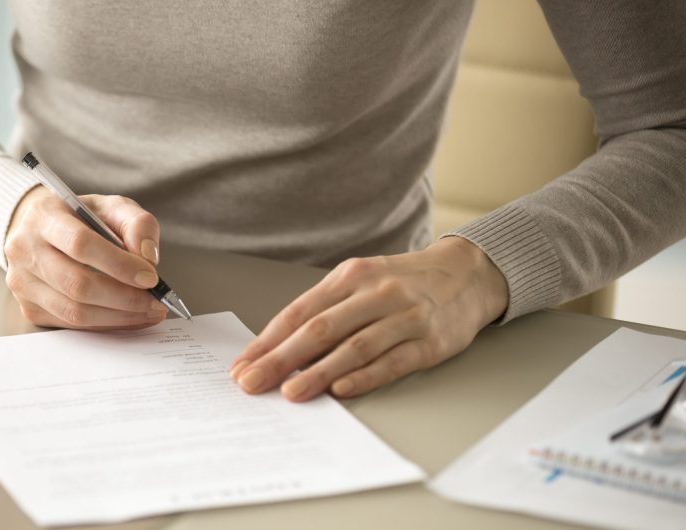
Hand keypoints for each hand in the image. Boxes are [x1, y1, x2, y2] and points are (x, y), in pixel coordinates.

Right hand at [4, 186, 167, 328]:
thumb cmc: (80, 217)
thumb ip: (136, 223)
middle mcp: (24, 249)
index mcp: (43, 216)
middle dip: (124, 297)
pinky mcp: (29, 307)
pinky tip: (128, 317)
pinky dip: (106, 324)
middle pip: (77, 284)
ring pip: (74, 311)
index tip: (150, 277)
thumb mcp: (111, 207)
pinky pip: (71, 325)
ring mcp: (22, 282)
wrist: (42, 230)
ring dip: (118, 316)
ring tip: (149, 311)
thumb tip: (148, 258)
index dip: (119, 264)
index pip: (80, 244)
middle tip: (156, 301)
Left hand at [229, 237, 508, 400]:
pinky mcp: (430, 341)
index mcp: (350, 276)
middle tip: (252, 382)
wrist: (466, 273)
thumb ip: (324, 310)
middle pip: (320, 329)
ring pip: (354, 347)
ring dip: (319, 373)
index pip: (299, 311)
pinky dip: (365, 376)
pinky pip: (392, 361)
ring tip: (291, 392)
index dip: (267, 340)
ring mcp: (405, 316)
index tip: (242, 364)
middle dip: (281, 359)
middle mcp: (375, 293)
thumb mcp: (360, 281)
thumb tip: (277, 349)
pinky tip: (341, 389)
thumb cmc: (401, 282)